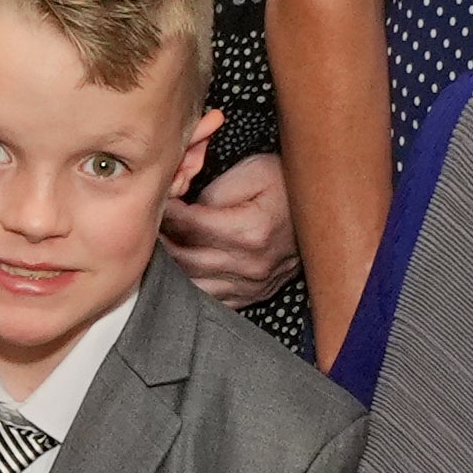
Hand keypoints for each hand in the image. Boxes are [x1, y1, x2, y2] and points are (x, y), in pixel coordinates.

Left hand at [159, 152, 298, 308]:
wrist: (324, 210)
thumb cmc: (288, 185)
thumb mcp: (253, 172)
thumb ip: (214, 192)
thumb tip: (184, 212)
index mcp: (249, 231)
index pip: (189, 226)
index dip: (166, 212)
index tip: (156, 200)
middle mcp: (250, 265)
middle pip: (186, 259)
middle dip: (161, 241)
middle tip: (148, 224)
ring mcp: (253, 284)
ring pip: (195, 285)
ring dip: (172, 268)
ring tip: (159, 248)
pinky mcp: (255, 294)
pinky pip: (214, 300)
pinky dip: (193, 287)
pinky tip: (182, 273)